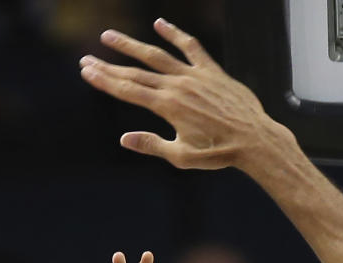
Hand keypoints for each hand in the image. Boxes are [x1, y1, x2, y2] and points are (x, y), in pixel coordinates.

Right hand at [79, 19, 277, 170]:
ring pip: (157, 56)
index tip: (87, 72)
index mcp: (168, 106)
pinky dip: (175, 34)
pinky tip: (160, 24)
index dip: (105, 81)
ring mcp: (194, 76)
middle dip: (109, 66)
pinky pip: (191, 47)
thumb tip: (124, 139)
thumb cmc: (219, 154)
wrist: (255, 141)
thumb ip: (153, 145)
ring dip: (131, 45)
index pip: (128, 90)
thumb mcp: (182, 157)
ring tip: (109, 36)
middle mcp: (177, 86)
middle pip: (136, 73)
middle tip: (87, 59)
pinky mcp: (212, 72)